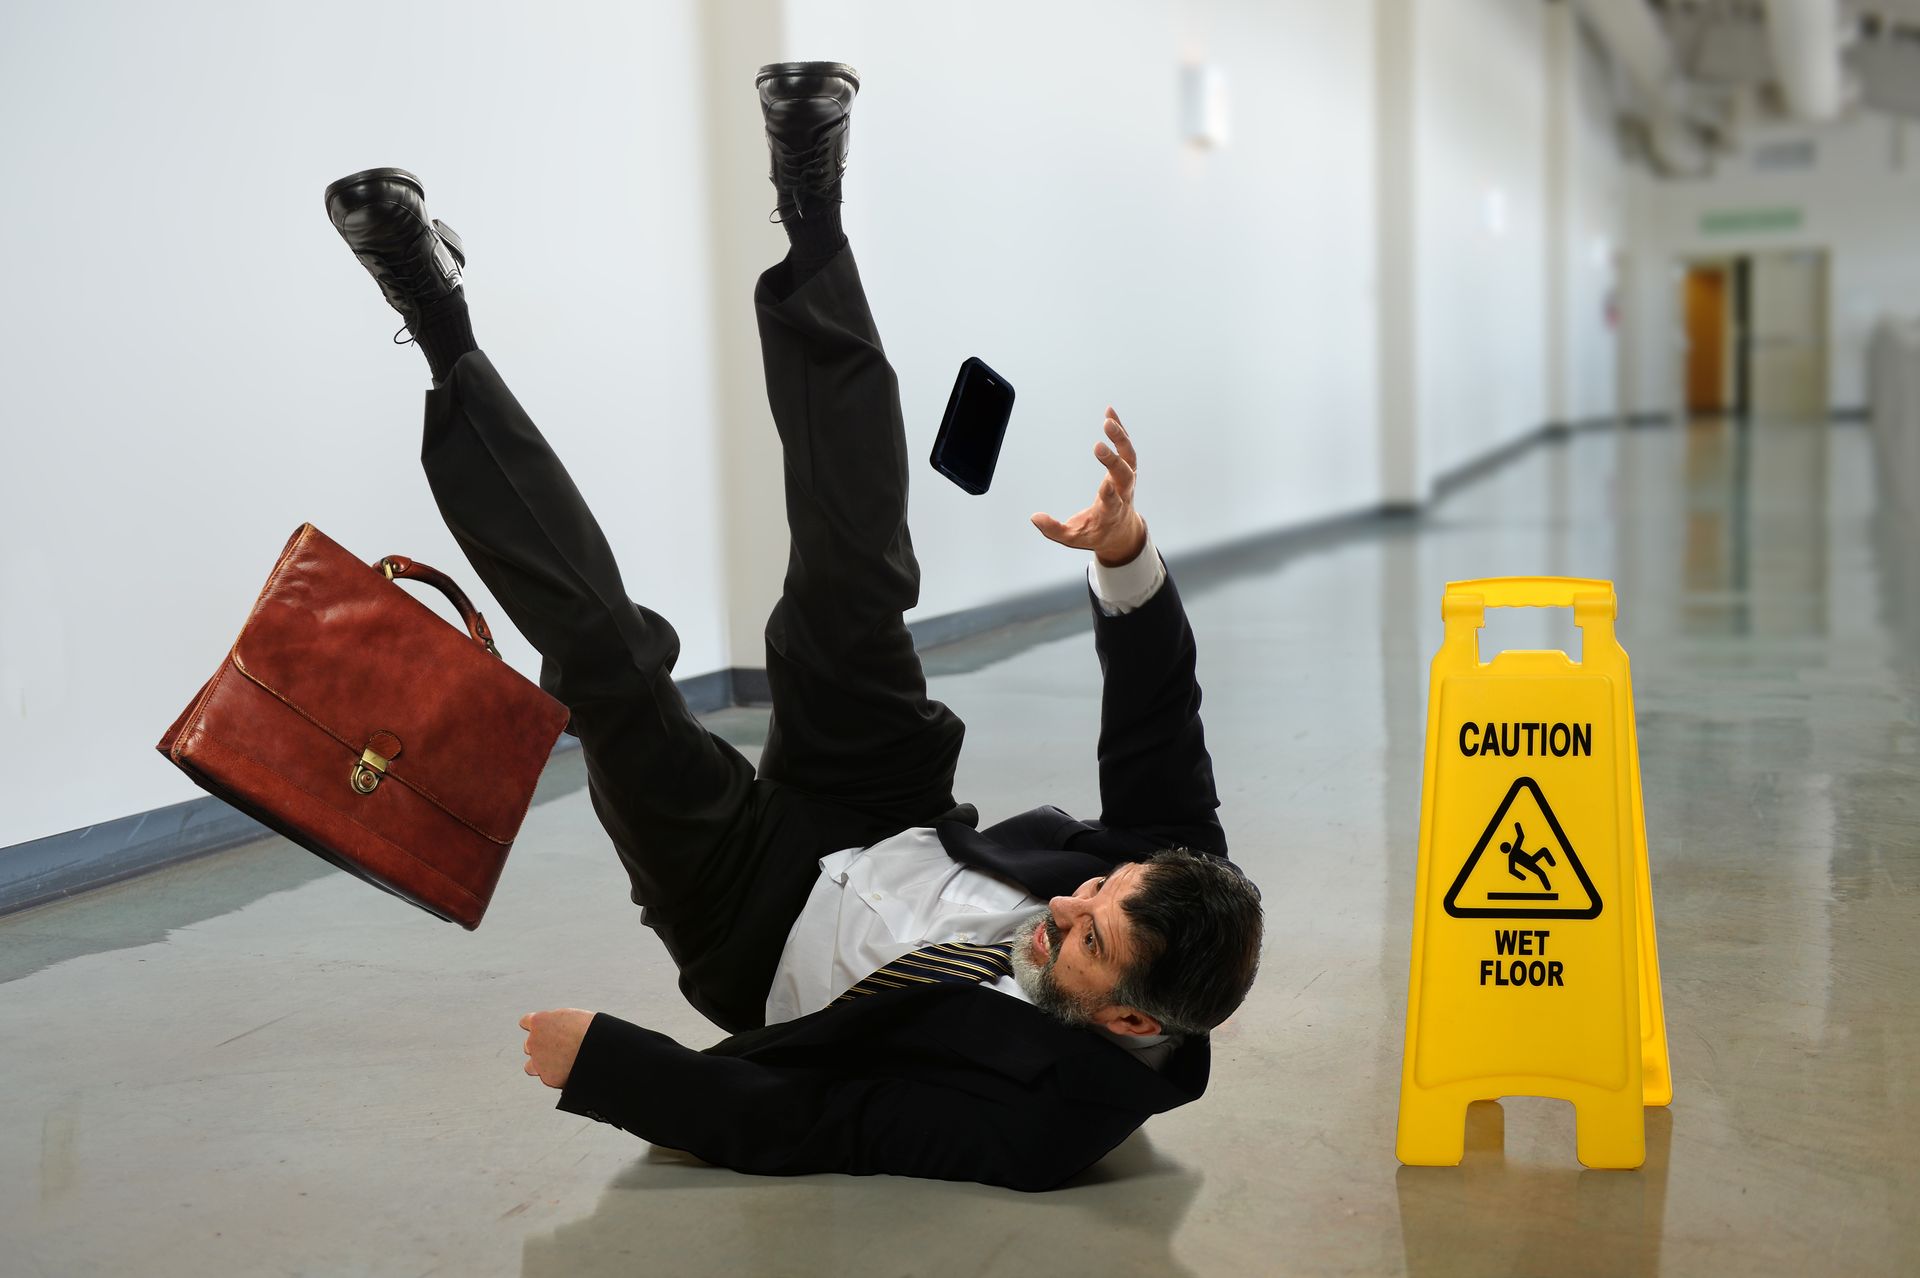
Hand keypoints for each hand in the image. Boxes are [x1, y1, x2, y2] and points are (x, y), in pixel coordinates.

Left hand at [518, 1008, 593, 1088]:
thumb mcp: (569, 1017)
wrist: (597, 1049)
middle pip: (529, 1045)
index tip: (544, 1030)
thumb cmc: (589, 1028)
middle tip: (559, 1047)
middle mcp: (534, 1041)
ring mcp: (538, 1061)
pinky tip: (570, 1071)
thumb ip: (556, 1022)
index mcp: (539, 1021)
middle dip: (540, 1046)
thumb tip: (554, 1028)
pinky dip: (556, 1076)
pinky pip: (547, 1077)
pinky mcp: (548, 1077)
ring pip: (530, 1066)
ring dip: (540, 1065)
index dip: (537, 1027)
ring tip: (560, 1063)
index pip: (526, 1022)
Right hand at [1031, 407, 1147, 566]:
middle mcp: (1123, 494)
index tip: (1104, 486)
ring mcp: (1127, 480)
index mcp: (1111, 513)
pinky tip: (1110, 413)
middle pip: (1125, 476)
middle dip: (1114, 462)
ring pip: (1129, 458)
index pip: (1113, 503)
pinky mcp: (1125, 468)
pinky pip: (1125, 447)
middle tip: (1098, 446)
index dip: (1110, 495)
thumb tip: (1035, 518)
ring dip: (1120, 439)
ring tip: (1108, 420)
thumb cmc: (1096, 533)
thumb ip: (1054, 530)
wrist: (1122, 532)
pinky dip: (1119, 430)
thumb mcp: (1073, 539)